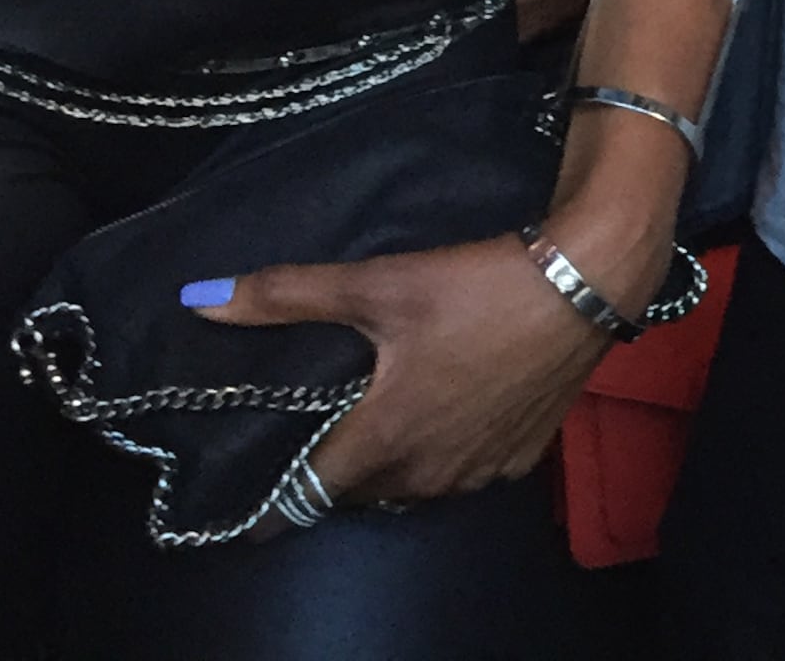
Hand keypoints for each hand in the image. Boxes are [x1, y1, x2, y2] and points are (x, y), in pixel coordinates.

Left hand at [189, 230, 627, 507]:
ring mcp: (478, 470)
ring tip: (383, 420)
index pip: (308, 495)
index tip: (253, 504)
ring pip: (412, 487)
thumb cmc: (476, 286)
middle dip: (337, 471)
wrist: (586, 281)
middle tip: (326, 430)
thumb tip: (198, 299)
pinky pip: (461, 474)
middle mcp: (427, 473)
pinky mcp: (520, 457)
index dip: (275, 503)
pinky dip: (443, 455)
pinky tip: (448, 414)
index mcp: (384, 441)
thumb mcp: (379, 284)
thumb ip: (287, 296)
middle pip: (360, 490)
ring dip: (392, 465)